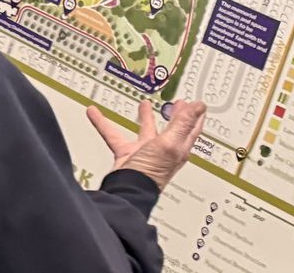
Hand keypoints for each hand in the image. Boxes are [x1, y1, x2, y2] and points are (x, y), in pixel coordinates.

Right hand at [88, 100, 206, 189]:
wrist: (127, 190)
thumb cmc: (151, 172)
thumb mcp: (170, 143)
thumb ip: (182, 123)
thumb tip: (199, 106)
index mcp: (178, 148)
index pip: (191, 129)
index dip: (196, 116)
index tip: (198, 104)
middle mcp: (164, 150)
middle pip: (172, 129)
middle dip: (175, 116)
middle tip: (178, 104)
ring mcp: (145, 153)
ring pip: (146, 130)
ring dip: (145, 116)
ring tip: (144, 103)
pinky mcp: (127, 154)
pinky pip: (114, 134)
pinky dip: (104, 123)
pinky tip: (95, 113)